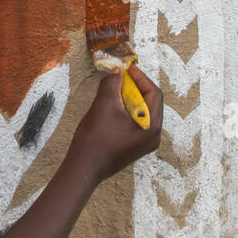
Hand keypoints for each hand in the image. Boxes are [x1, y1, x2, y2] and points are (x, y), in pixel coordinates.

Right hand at [69, 57, 162, 184]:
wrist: (83, 168)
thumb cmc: (96, 139)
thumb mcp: (104, 105)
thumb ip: (112, 84)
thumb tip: (117, 73)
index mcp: (152, 126)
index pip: (154, 94)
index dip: (141, 78)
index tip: (128, 69)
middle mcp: (153, 136)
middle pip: (150, 103)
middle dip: (135, 88)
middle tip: (120, 79)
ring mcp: (143, 144)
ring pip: (141, 114)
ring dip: (129, 100)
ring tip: (114, 92)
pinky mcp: (133, 148)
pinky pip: (135, 124)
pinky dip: (126, 112)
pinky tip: (112, 108)